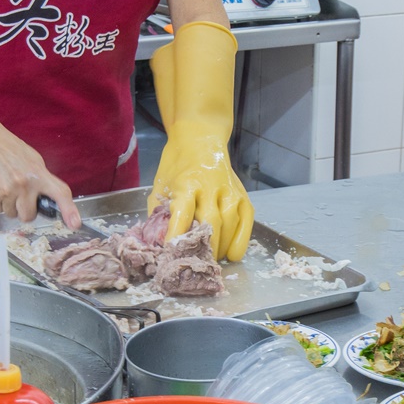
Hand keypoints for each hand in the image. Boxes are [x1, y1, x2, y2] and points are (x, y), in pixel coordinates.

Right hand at [0, 131, 79, 226]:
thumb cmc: (13, 152)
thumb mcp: (35, 162)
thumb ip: (44, 182)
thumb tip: (52, 203)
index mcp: (39, 175)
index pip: (59, 193)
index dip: (69, 210)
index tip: (75, 224)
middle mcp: (24, 184)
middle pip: (28, 216)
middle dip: (25, 211)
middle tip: (22, 198)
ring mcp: (6, 190)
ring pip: (11, 214)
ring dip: (10, 206)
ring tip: (7, 187)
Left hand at [149, 141, 253, 260]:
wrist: (200, 139)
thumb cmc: (176, 166)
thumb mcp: (160, 186)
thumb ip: (159, 214)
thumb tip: (157, 243)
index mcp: (186, 184)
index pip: (183, 214)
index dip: (178, 236)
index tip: (172, 254)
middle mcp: (210, 187)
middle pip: (211, 223)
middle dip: (205, 247)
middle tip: (197, 264)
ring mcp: (229, 190)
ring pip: (230, 224)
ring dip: (222, 247)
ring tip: (211, 261)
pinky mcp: (242, 194)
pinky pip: (246, 220)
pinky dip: (241, 239)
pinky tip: (232, 253)